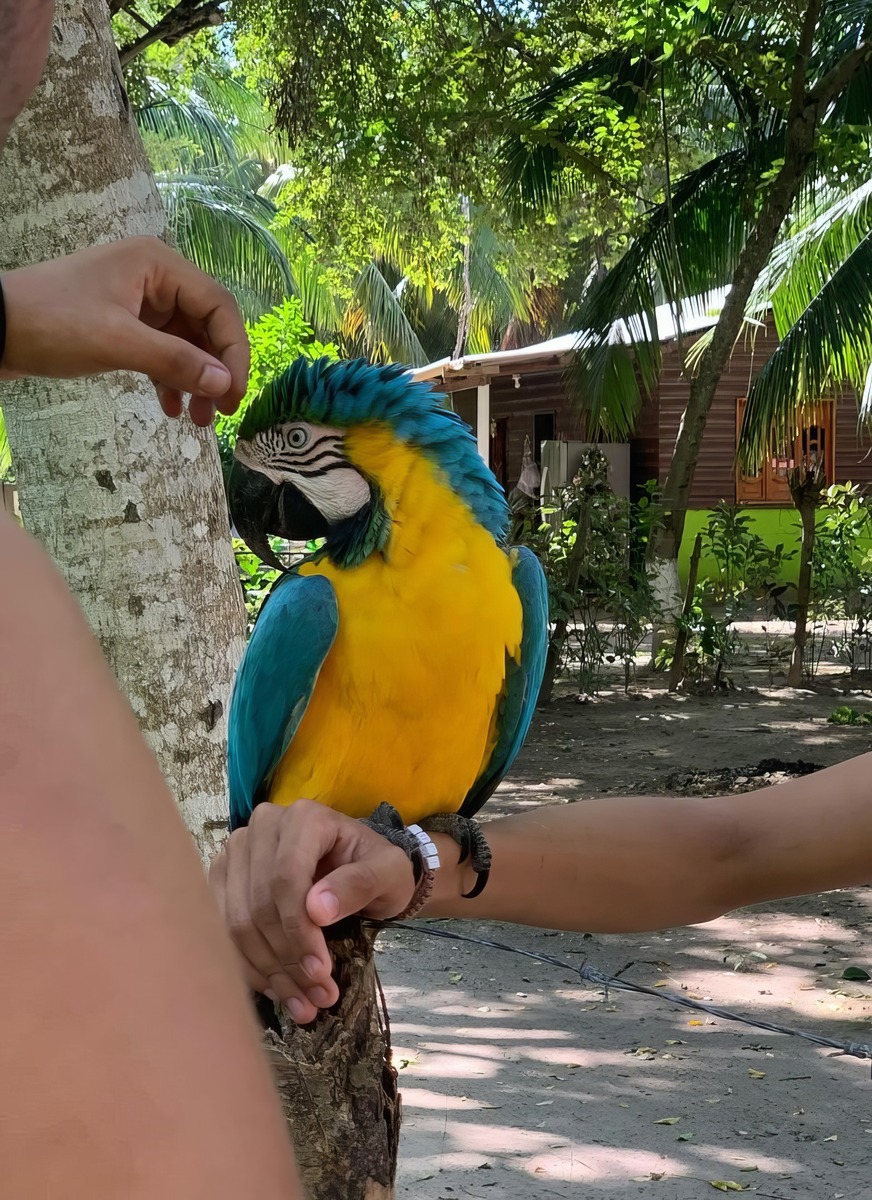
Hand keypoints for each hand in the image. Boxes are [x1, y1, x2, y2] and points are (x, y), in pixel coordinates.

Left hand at [0, 237, 248, 424]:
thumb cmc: (53, 323)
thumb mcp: (117, 342)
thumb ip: (175, 361)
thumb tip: (226, 384)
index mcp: (158, 265)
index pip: (218, 306)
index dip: (233, 352)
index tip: (235, 394)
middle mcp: (155, 278)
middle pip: (206, 325)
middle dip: (216, 370)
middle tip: (222, 412)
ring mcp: (139, 302)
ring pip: (186, 343)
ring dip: (196, 381)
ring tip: (198, 420)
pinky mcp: (124, 325)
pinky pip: (162, 352)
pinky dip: (171, 379)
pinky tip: (172, 408)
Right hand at [209, 800, 415, 1023]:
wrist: (361, 868)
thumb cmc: (377, 867)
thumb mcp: (388, 873)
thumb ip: (359, 884)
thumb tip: (317, 910)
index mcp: (304, 818)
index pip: (285, 879)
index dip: (298, 931)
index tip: (320, 972)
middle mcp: (263, 827)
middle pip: (258, 905)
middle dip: (286, 960)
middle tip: (316, 997)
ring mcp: (238, 852)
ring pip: (237, 922)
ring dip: (268, 972)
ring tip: (302, 1004)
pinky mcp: (224, 878)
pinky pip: (223, 930)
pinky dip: (249, 967)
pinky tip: (277, 990)